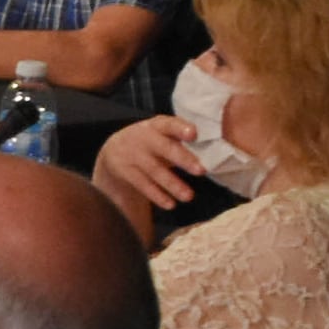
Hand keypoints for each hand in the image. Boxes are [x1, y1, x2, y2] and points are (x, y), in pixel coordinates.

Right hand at [92, 112, 206, 225]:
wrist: (114, 150)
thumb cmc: (151, 142)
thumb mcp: (162, 132)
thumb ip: (181, 137)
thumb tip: (214, 149)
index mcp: (157, 125)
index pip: (169, 124)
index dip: (181, 128)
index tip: (194, 134)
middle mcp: (144, 138)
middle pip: (164, 148)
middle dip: (183, 159)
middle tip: (201, 171)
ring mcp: (133, 155)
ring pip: (155, 171)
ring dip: (173, 184)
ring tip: (189, 196)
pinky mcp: (126, 172)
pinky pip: (143, 185)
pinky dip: (157, 195)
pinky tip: (170, 204)